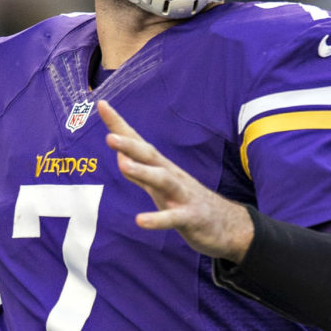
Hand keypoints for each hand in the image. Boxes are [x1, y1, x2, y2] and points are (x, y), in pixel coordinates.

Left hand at [98, 100, 252, 261]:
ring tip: (123, 166)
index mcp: (161, 167)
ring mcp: (182, 195)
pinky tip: (140, 221)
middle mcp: (172, 176)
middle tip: (109, 137)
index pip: (137, 142)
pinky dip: (157, 219)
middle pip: (149, 155)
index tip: (102, 104)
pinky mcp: (191, 217)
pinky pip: (173, 218)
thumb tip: (119, 156)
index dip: (119, 125)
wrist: (228, 226)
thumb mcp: (160, 187)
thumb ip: (139, 173)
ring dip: (143, 172)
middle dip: (130, 145)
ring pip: (163, 180)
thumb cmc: (187, 202)